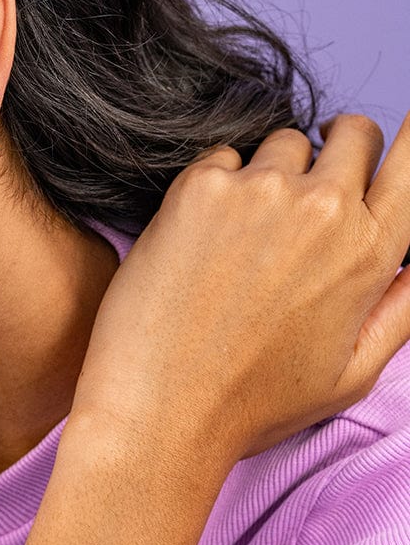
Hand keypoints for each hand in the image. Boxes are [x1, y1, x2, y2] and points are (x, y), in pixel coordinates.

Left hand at [71, 112, 409, 466]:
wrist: (159, 410)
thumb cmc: (251, 403)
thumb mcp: (352, 373)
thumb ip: (399, 308)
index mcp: (370, 253)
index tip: (395, 138)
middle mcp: (324, 209)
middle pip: (351, 134)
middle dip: (335, 153)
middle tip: (302, 194)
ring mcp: (259, 192)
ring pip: (282, 144)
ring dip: (269, 173)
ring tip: (239, 236)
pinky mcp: (198, 189)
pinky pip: (220, 157)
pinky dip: (214, 185)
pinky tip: (198, 238)